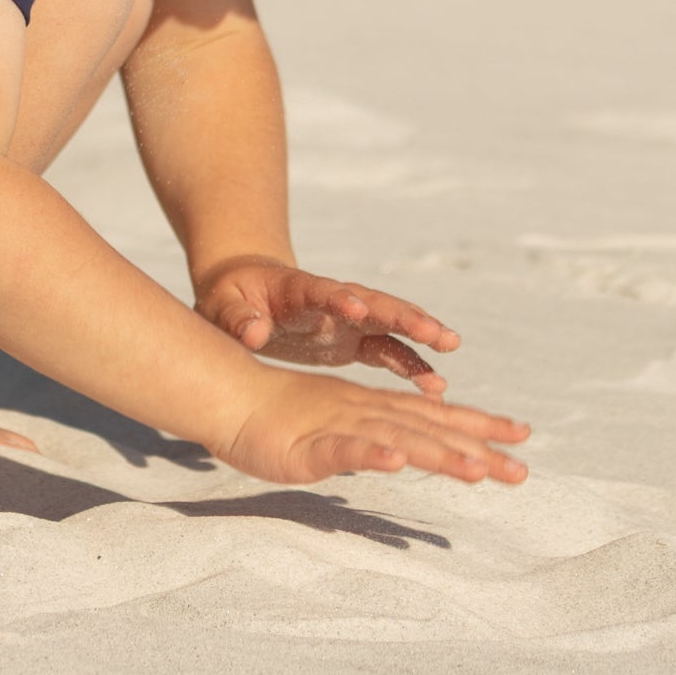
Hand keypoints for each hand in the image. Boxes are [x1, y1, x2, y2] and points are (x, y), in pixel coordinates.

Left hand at [196, 257, 461, 393]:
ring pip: (389, 322)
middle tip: (434, 329)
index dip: (340, 299)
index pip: (323, 291)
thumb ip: (239, 320)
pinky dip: (411, 363)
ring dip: (419, 333)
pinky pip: (388, 349)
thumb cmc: (231, 298)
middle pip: (373, 302)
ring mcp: (347, 318)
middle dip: (402, 314)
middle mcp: (332, 300)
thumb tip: (253, 333)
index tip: (359, 309)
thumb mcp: (224, 307)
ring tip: (451, 346)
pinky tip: (435, 385)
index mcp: (298, 290)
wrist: (245, 291)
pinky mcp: (352, 338)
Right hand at [219, 367, 529, 486]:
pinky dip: (369, 454)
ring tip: (476, 471)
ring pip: (396, 438)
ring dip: (437, 453)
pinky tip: (395, 463)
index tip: (522, 438)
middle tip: (522, 472)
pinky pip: (343, 449)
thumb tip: (408, 452)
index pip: (438, 417)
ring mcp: (340, 425)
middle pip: (430, 429)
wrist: (232, 396)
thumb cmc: (283, 416)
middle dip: (478, 448)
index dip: (480, 426)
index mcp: (377, 408)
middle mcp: (368, 412)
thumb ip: (374, 438)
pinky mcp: (308, 444)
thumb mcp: (338, 429)